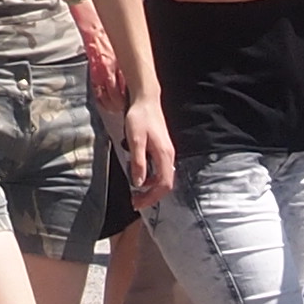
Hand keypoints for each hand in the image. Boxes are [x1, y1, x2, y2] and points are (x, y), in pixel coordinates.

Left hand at [118, 91, 173, 207]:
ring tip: (135, 191)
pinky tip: (138, 175)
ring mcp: (166, 152)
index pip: (164, 184)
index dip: (152, 197)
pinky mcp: (161, 149)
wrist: (145, 100)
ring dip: (149, 187)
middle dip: (150, 195)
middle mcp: (168, 156)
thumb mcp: (135, 140)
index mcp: (164, 155)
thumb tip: (139, 183)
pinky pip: (158, 169)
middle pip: (164, 183)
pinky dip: (149, 177)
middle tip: (135, 201)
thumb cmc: (139, 118)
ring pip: (161, 177)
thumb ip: (138, 162)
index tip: (138, 203)